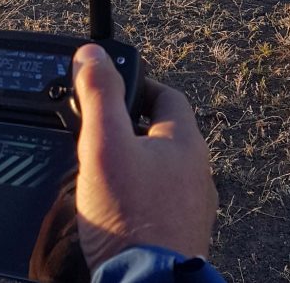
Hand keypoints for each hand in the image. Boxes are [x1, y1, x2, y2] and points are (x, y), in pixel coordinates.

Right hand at [72, 44, 217, 270]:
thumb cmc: (130, 220)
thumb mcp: (105, 146)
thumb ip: (99, 96)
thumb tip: (92, 54)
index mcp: (186, 143)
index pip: (168, 96)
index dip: (139, 85)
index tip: (113, 87)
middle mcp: (197, 173)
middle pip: (165, 134)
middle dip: (132, 128)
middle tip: (100, 131)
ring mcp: (192, 207)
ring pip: (162, 171)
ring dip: (136, 165)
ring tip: (101, 170)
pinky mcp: (181, 235)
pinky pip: (160, 203)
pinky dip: (138, 197)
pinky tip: (114, 208)